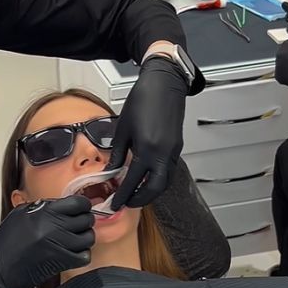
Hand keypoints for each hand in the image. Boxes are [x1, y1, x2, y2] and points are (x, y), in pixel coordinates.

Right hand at [0, 195, 94, 287]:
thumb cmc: (5, 243)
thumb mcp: (21, 214)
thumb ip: (43, 207)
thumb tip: (62, 205)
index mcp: (44, 212)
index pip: (78, 202)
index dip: (83, 205)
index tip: (81, 209)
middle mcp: (54, 226)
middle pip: (86, 219)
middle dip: (84, 221)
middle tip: (78, 225)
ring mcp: (59, 245)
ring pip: (88, 238)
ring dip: (84, 238)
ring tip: (74, 240)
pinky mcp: (61, 263)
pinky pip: (84, 256)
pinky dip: (82, 254)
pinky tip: (72, 253)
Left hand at [105, 56, 188, 208]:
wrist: (163, 83)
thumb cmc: (142, 100)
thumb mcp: (122, 129)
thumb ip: (117, 154)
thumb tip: (110, 172)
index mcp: (147, 148)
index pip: (133, 181)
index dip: (123, 195)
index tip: (115, 204)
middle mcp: (163, 153)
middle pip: (155, 189)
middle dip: (141, 199)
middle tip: (127, 203)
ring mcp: (173, 151)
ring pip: (165, 182)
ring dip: (151, 192)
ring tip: (135, 194)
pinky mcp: (177, 147)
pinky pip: (168, 171)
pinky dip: (158, 180)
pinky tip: (146, 179)